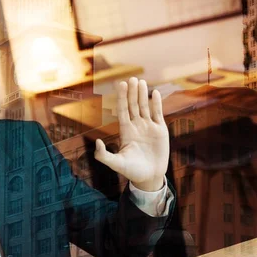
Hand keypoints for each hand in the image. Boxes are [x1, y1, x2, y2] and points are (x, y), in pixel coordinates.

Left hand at [94, 77, 169, 191]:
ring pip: (145, 107)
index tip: (121, 84)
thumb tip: (96, 142)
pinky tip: (155, 92)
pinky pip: (158, 114)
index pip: (123, 110)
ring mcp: (149, 127)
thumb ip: (104, 155)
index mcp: (126, 131)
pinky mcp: (160, 130)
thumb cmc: (132, 171)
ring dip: (143, 95)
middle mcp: (136, 126)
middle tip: (132, 78)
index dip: (122, 98)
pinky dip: (157, 103)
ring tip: (141, 81)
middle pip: (133, 105)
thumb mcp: (116, 164)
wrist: (149, 177)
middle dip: (132, 92)